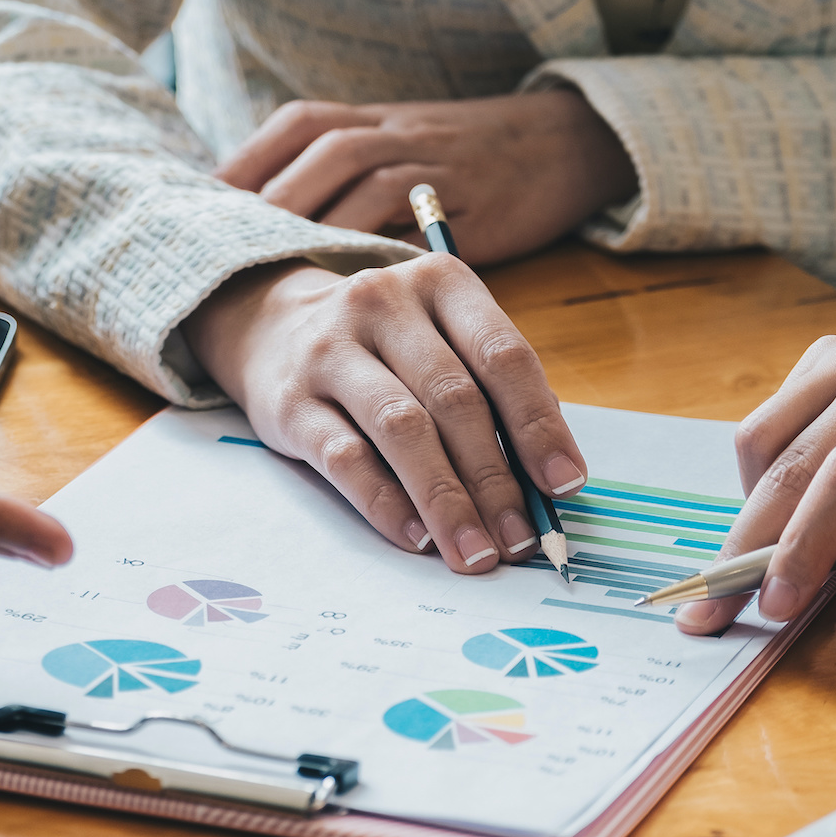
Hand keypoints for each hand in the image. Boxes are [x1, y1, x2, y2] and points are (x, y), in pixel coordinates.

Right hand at [184, 257, 586, 571]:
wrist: (271, 327)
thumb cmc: (385, 346)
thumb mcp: (441, 338)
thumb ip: (491, 392)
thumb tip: (544, 480)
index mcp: (441, 284)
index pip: (502, 356)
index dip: (538, 425)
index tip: (564, 484)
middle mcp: (384, 305)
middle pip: (453, 399)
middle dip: (495, 480)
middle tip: (519, 540)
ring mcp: (330, 350)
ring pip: (402, 430)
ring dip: (446, 500)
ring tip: (474, 552)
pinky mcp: (289, 401)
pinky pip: (345, 459)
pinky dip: (386, 504)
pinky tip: (417, 538)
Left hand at [215, 91, 633, 265]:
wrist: (567, 144)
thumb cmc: (476, 163)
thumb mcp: (409, 153)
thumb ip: (353, 183)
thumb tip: (284, 228)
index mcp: (378, 118)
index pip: (301, 123)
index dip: (251, 157)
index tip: (205, 200)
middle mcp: (400, 130)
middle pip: (320, 143)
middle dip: (269, 189)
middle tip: (226, 238)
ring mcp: (436, 159)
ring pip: (361, 170)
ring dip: (314, 212)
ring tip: (273, 259)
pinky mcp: (471, 197)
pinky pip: (416, 216)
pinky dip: (376, 242)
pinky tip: (346, 280)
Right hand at [676, 296, 835, 633]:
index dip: (808, 540)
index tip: (776, 604)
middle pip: (798, 459)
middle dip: (753, 544)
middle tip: (718, 611)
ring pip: (762, 441)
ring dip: (751, 514)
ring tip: (767, 565)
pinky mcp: (828, 357)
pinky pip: (765, 426)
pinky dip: (760, 482)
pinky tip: (793, 512)